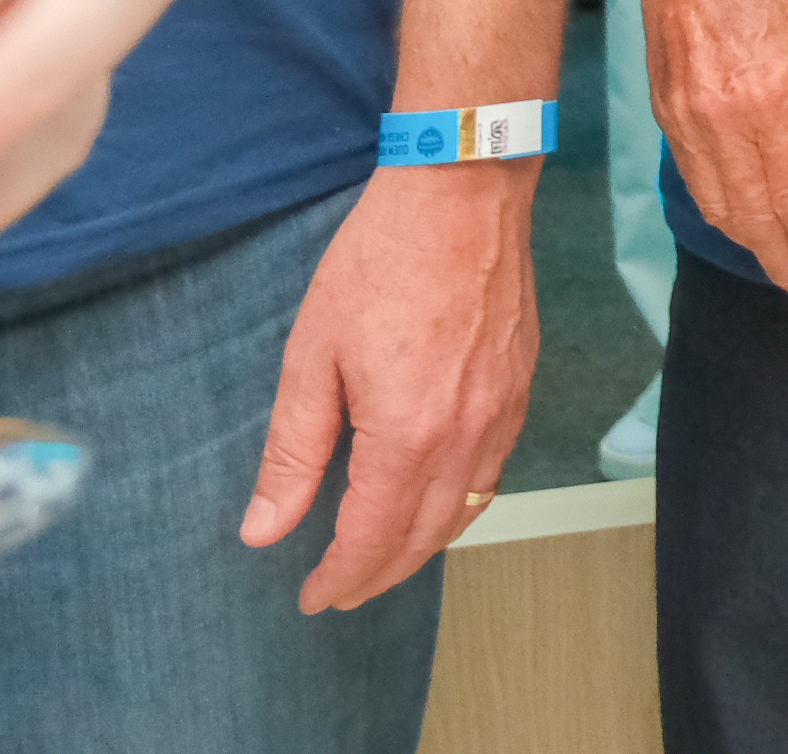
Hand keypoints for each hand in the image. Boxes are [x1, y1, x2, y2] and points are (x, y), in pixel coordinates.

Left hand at [239, 160, 536, 611]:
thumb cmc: (379, 263)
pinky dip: (461, 502)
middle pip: (424, 538)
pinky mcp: (522, 386)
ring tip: (383, 555)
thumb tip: (265, 529)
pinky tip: (435, 493)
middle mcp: (466, 436)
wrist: (461, 192)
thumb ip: (292, 451)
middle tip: (340, 589)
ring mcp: (503, 412)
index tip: (311, 597)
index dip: (339, 578)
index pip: (371, 539)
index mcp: (407, 435)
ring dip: (423, 545)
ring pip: (467, 509)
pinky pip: (494, 470)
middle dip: (379, 575)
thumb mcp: (312, 356)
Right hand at [620, 0, 787, 301]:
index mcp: (771, 100)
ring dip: (750, 244)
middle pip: (754, 216)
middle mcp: (722, 120)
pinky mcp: (663, 110)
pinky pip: (693, 179)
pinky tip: (739, 221)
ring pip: (719, 206)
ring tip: (779, 266)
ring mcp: (685, 118)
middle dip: (782, 261)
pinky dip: (720, 210)